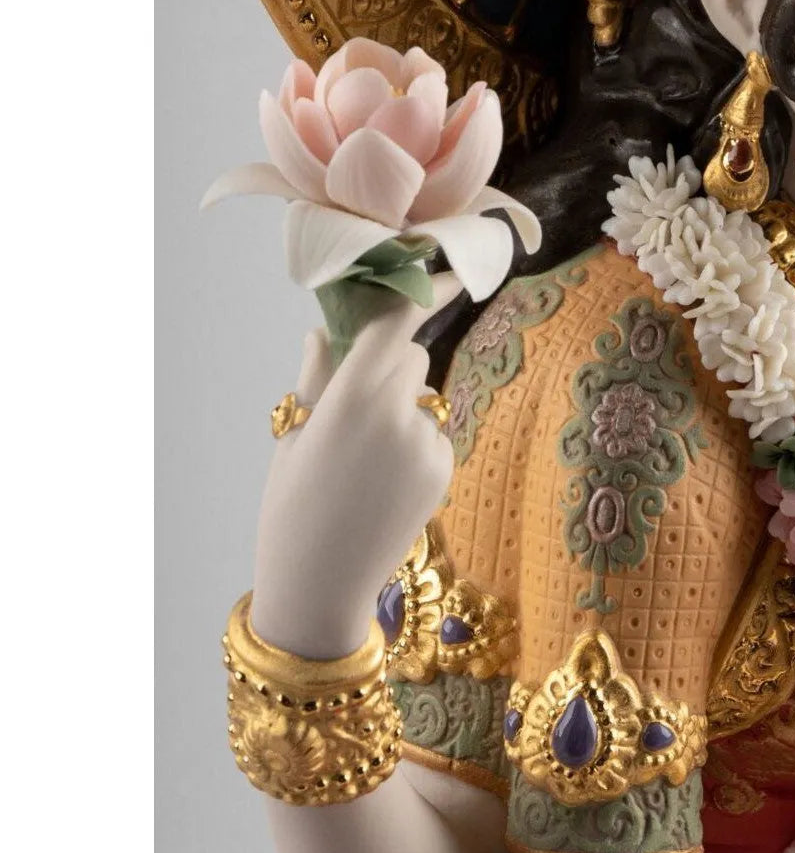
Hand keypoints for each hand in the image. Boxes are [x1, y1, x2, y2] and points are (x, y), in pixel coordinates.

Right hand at [250, 274, 462, 658]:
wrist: (321, 584)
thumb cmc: (291, 507)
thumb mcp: (292, 436)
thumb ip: (316, 379)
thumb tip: (323, 334)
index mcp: (350, 400)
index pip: (396, 326)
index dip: (424, 290)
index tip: (445, 269)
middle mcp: (397, 416)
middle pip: (411, 360)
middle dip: (391, 366)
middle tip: (356, 408)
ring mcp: (426, 446)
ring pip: (422, 401)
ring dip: (400, 412)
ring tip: (365, 466)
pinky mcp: (443, 472)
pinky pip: (433, 436)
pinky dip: (415, 446)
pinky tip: (385, 486)